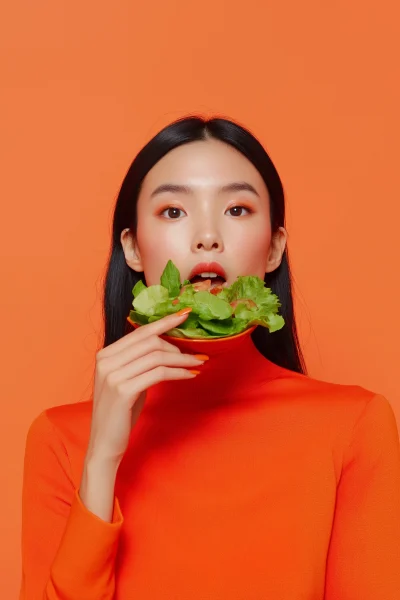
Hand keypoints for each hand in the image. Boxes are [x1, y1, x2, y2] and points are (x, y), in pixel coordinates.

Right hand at [86, 309, 203, 465]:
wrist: (105, 444)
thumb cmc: (120, 413)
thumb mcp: (127, 380)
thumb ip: (139, 361)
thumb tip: (167, 346)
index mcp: (105, 354)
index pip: (139, 331)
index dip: (163, 322)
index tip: (184, 314)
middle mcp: (106, 361)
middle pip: (150, 342)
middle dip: (177, 346)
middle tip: (196, 354)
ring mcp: (113, 375)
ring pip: (156, 356)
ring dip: (182, 359)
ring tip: (198, 364)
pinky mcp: (123, 390)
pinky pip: (158, 373)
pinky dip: (178, 372)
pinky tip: (189, 376)